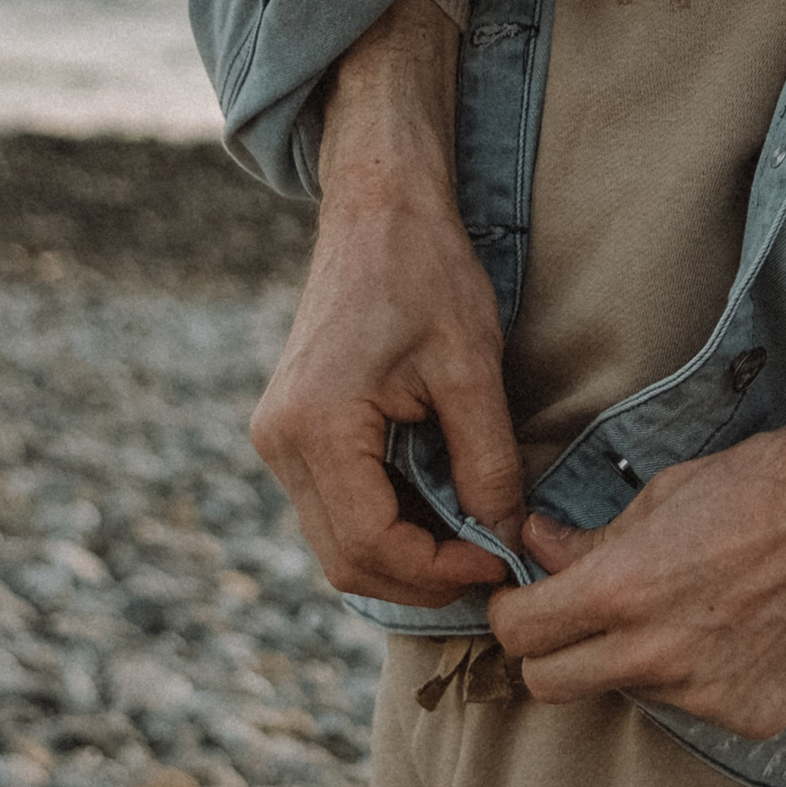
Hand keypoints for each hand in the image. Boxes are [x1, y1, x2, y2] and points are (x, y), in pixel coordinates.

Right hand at [249, 0, 525, 606]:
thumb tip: (504, 541)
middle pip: (347, 560)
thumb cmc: (424, 271)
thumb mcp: (470, 367)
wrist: (378, 209)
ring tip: (474, 537)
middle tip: (492, 567)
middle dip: (423, 577)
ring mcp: (280, 437)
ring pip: (339, 540)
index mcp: (315, 427)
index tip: (501, 564)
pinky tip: (442, 506)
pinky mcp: (296, 430)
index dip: (440, 572)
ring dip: (407, 554)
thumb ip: (486, 463)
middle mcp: (280, 441)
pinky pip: (338, 505)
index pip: (371, 547)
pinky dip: (390, 522)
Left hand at [486, 383, 785, 739]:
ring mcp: (706, 694)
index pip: (518, 634)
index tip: (525, 599)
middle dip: (551, 651)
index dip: (511, 612)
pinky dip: (705, 675)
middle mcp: (656, 654)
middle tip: (579, 616)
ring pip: (630, 691)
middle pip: (549, 685)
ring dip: (637, 658)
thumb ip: (593, 538)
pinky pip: (699, 705)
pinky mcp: (755, 714)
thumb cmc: (772, 482)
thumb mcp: (665, 493)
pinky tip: (741, 627)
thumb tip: (539, 547)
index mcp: (622, 589)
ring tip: (691, 603)